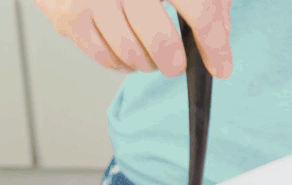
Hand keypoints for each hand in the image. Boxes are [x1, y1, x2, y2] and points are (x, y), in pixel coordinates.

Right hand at [33, 0, 231, 78]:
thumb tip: (219, 34)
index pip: (201, 11)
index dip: (215, 47)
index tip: (221, 67)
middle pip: (162, 41)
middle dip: (174, 63)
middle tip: (176, 64)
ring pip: (132, 53)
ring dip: (146, 63)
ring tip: (149, 55)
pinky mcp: (70, 13)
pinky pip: (103, 56)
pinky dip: (119, 62)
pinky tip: (126, 52)